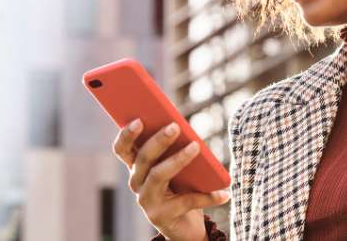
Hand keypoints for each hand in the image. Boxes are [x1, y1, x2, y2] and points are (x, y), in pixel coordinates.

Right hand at [112, 119, 229, 240]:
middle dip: (158, 140)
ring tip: (196, 146)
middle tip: (175, 126)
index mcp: (136, 167)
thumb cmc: (180, 188)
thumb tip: (185, 129)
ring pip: (159, 175)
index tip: (138, 120)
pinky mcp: (161, 217)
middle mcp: (137, 183)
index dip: (126, 135)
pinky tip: (223, 194)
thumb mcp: (174, 167)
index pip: (122, 149)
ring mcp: (146, 201)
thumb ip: (173, 150)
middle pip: (143, 158)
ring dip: (178, 159)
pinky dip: (207, 197)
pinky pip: (186, 201)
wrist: (184, 226)